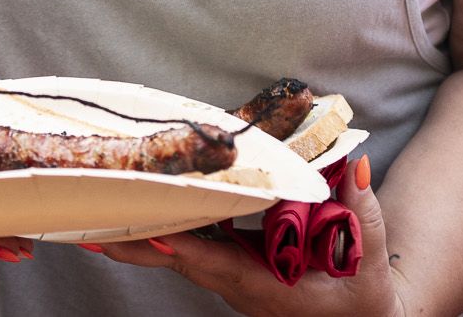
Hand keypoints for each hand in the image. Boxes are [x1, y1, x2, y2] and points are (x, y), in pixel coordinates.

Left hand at [93, 157, 407, 316]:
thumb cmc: (364, 297)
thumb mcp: (369, 259)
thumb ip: (362, 212)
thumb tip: (356, 165)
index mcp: (269, 290)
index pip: (218, 266)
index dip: (184, 250)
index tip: (151, 234)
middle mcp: (242, 288)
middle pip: (183, 261)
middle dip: (139, 242)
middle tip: (93, 223)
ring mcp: (235, 281)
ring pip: (182, 255)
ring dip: (144, 233)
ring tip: (104, 207)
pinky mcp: (235, 269)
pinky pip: (195, 248)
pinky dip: (170, 227)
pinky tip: (147, 204)